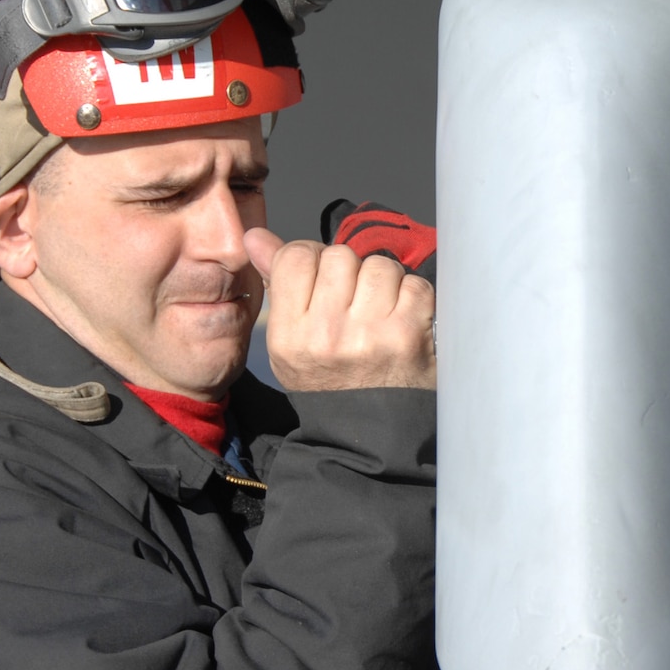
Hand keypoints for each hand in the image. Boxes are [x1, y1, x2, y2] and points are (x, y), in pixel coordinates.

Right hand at [246, 228, 435, 390]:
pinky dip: (413, 298)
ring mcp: (369, 334)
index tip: (326, 282)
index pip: (298, 256)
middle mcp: (326, 333)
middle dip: (351, 273)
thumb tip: (255, 236)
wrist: (368, 433)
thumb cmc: (329, 379)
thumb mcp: (290, 341)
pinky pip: (414, 285)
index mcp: (290, 333)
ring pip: (379, 265)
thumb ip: (278, 282)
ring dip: (384, 283)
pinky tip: (404, 322)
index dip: (315, 259)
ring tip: (379, 313)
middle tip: (355, 303)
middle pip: (340, 256)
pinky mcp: (408, 336)